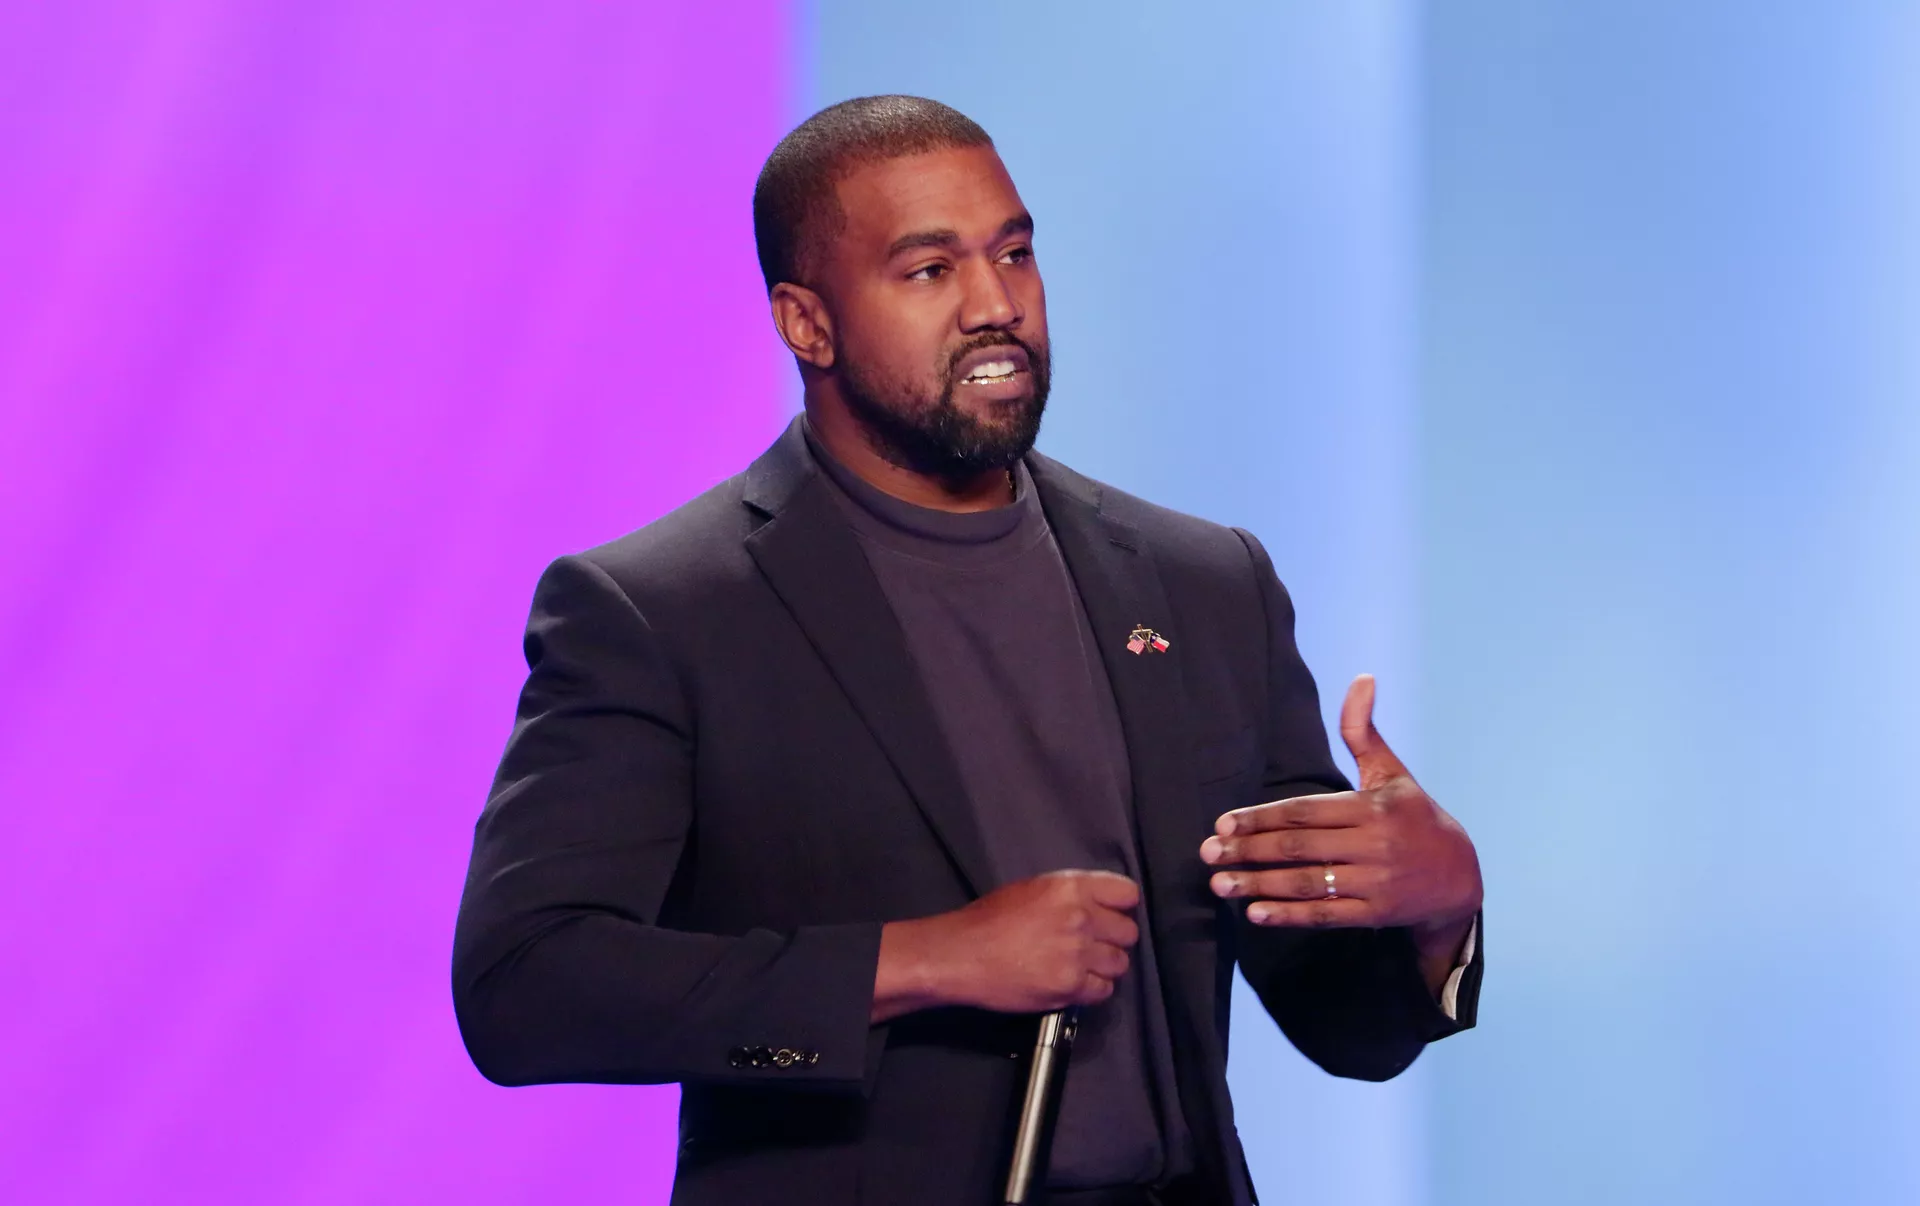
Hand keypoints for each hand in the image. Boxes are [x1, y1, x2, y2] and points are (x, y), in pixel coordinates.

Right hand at [871, 870, 1140, 1021]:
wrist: (962, 955)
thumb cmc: (989, 918)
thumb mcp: (1032, 888)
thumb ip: (1070, 894)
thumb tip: (1097, 905)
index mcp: (1071, 887)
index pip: (1127, 894)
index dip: (1120, 907)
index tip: (1109, 915)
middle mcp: (1081, 918)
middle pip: (1128, 933)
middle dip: (1113, 939)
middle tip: (1092, 945)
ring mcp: (1078, 954)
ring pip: (1120, 964)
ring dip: (1104, 966)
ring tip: (1081, 967)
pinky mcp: (1071, 987)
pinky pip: (1104, 991)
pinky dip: (1092, 989)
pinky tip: (1073, 983)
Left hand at [1199, 675, 1481, 983]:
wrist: (1460, 876)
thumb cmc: (1414, 817)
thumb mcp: (1392, 773)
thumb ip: (1364, 732)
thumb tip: (1362, 678)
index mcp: (1371, 808)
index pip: (1304, 812)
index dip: (1261, 818)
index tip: (1223, 824)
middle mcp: (1373, 844)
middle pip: (1299, 847)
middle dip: (1249, 851)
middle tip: (1207, 853)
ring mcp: (1375, 882)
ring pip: (1307, 883)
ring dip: (1259, 885)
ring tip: (1219, 884)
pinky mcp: (1376, 914)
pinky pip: (1325, 915)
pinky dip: (1289, 915)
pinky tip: (1255, 912)